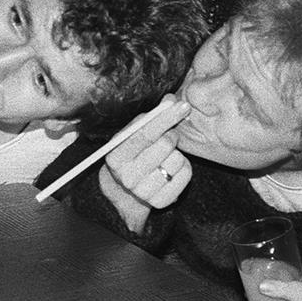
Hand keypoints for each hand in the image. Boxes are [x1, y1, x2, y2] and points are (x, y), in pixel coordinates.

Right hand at [97, 96, 192, 232]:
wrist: (125, 190)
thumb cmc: (131, 154)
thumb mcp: (132, 135)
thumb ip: (149, 117)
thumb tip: (171, 100)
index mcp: (116, 158)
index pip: (144, 134)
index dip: (165, 118)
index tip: (182, 106)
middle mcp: (127, 177)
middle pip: (164, 145)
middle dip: (172, 134)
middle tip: (171, 134)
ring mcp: (144, 192)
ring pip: (177, 159)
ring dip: (177, 152)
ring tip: (166, 155)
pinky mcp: (162, 201)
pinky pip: (185, 174)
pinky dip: (183, 166)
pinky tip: (171, 167)